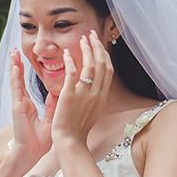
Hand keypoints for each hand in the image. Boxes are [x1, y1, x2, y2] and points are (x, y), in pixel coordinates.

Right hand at [8, 50, 56, 163]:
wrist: (31, 153)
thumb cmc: (39, 141)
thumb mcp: (49, 119)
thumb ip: (52, 105)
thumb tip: (58, 92)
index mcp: (29, 105)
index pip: (27, 84)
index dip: (25, 72)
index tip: (26, 60)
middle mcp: (22, 102)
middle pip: (19, 79)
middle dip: (17, 65)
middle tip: (16, 50)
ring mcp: (18, 104)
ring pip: (16, 81)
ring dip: (14, 66)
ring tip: (13, 53)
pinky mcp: (17, 107)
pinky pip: (16, 89)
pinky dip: (15, 77)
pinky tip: (15, 67)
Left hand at [52, 30, 113, 144]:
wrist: (70, 141)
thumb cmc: (79, 128)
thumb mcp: (93, 110)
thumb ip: (95, 96)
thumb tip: (95, 84)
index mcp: (102, 96)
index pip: (108, 70)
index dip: (105, 55)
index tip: (99, 44)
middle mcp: (97, 93)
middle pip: (102, 64)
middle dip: (97, 46)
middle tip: (91, 35)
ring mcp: (84, 94)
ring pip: (90, 66)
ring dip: (86, 50)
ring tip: (81, 39)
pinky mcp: (70, 96)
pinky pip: (72, 74)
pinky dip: (71, 61)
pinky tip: (67, 53)